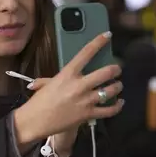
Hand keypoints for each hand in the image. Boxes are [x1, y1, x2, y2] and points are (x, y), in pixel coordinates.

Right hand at [13, 32, 123, 149]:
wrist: (35, 121)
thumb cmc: (39, 101)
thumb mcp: (46, 84)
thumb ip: (50, 79)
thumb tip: (46, 79)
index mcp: (68, 73)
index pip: (86, 53)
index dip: (99, 42)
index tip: (108, 35)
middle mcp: (79, 85)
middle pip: (106, 72)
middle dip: (115, 69)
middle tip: (117, 69)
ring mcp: (86, 100)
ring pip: (110, 91)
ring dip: (117, 86)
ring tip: (118, 85)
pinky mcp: (89, 114)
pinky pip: (109, 110)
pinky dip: (117, 106)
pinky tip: (120, 102)